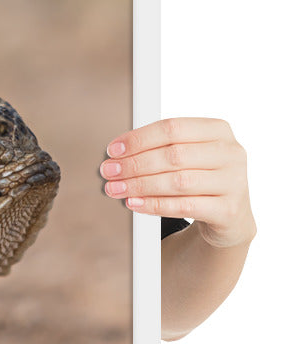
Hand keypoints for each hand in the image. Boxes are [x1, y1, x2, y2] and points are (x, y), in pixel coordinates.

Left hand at [99, 117, 254, 248]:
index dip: (139, 139)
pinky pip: (184, 207)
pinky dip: (154, 205)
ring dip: (140, 185)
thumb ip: (159, 148)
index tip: (113, 150)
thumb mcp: (187, 156)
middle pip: (173, 155)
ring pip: (178, 181)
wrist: (230, 215)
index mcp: (218, 131)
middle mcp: (230, 153)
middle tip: (108, 172)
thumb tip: (116, 154)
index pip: (173, 128)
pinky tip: (134, 203)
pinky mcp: (228, 210)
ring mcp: (234, 182)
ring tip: (115, 188)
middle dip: (134, 164)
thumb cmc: (200, 178)